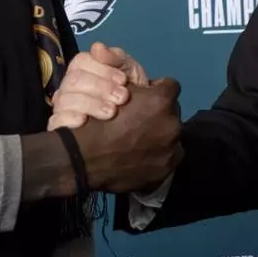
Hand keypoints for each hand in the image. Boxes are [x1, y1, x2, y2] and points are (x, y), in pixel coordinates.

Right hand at [49, 42, 148, 129]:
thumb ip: (115, 56)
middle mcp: (68, 85)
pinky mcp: (60, 125)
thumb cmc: (130, 89)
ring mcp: (62, 105)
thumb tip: (97, 48)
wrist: (140, 118)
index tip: (123, 80)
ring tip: (111, 111)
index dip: (103, 70)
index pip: (81, 62)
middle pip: (74, 80)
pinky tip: (84, 121)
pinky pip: (57, 120)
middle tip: (122, 98)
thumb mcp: (129, 69)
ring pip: (66, 99)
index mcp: (82, 67)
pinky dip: (69, 119)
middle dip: (100, 88)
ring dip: (91, 104)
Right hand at [74, 77, 182, 192]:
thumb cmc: (97, 121)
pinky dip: (157, 157)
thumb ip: (136, 86)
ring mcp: (171, 150)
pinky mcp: (165, 171)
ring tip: (140, 141)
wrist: (85, 157)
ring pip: (171, 137)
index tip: (147, 97)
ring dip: (161, 136)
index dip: (157, 90)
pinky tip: (141, 158)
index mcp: (161, 101)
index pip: (171, 86)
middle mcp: (172, 125)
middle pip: (172, 113)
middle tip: (141, 122)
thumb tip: (146, 87)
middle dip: (160, 115)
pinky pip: (167, 159)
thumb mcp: (114, 90)